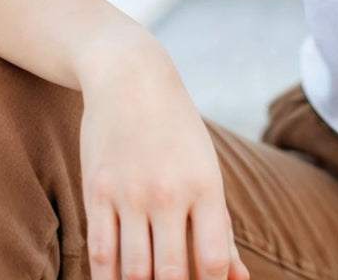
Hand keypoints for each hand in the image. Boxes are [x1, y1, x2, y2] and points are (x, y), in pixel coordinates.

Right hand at [78, 41, 250, 279]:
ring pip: (133, 272)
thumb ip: (221, 228)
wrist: (131, 78)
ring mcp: (130, 193)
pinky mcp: (96, 192)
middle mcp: (169, 192)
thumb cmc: (178, 131)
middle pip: (172, 274)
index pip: (213, 260)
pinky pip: (99, 255)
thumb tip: (240, 279)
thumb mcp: (208, 170)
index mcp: (206, 185)